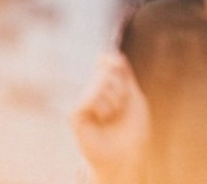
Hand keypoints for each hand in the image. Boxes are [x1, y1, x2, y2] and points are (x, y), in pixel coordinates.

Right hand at [71, 52, 149, 182]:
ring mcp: (82, 102)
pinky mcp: (74, 114)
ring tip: (112, 116)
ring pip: (98, 83)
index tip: (119, 68)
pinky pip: (87, 99)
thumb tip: (105, 54)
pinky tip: (101, 120)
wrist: (128, 153)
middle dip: (121, 88)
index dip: (114, 61)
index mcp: (106, 85)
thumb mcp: (132, 94)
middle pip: (107, 71)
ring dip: (114, 101)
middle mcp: (92, 90)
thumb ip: (122, 73)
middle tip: (120, 106)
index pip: (107, 61)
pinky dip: (102, 109)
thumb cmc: (132, 126)